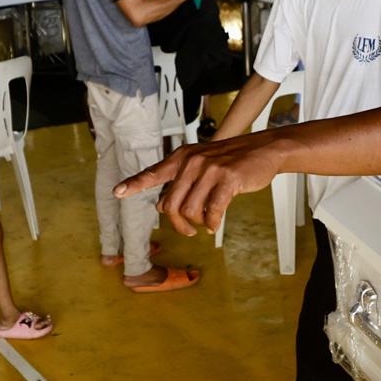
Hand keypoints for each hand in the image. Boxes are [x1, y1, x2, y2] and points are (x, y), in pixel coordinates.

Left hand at [114, 130, 286, 234]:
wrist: (263, 149)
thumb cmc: (232, 160)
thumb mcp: (202, 164)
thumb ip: (181, 182)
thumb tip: (160, 206)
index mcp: (182, 158)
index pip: (153, 172)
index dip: (134, 184)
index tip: (117, 192)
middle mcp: (192, 162)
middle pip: (171, 204)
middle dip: (178, 223)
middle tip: (187, 231)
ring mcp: (209, 170)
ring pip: (190, 210)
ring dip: (197, 223)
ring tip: (206, 223)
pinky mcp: (227, 179)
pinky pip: (213, 211)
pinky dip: (213, 223)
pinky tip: (215, 225)